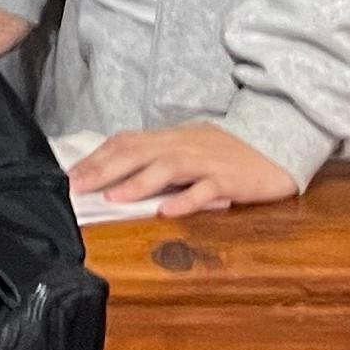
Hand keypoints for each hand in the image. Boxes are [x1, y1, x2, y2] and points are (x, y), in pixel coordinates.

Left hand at [69, 120, 296, 217]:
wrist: (280, 142)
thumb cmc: (229, 151)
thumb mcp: (189, 146)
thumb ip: (158, 156)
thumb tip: (117, 170)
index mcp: (171, 138)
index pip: (126, 142)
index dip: (96, 157)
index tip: (69, 173)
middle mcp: (184, 146)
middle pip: (138, 153)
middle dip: (104, 170)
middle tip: (75, 187)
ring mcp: (208, 162)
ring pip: (168, 168)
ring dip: (138, 183)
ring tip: (112, 198)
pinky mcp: (231, 181)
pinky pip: (207, 189)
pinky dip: (186, 200)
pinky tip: (168, 211)